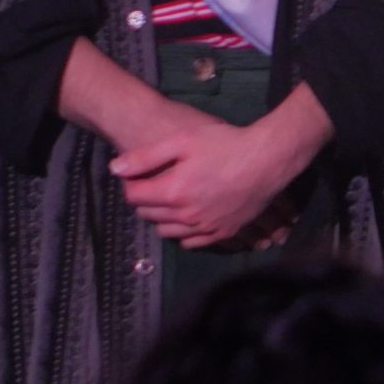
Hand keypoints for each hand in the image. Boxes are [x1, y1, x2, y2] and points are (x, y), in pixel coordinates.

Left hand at [112, 85, 329, 248]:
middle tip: (156, 182)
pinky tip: (189, 216)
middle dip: (146, 199)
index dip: (132, 183)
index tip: (139, 174)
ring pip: (167, 231)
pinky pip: (190, 243)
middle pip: (148, 214)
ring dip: (162, 217)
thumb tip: (115, 169)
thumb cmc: (226, 144)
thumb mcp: (184, 140)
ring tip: (172, 199)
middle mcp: (186, 216)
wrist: (269, 158)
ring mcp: (205, 227)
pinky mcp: (222, 233)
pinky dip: (183, 232)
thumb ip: (146, 156)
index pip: (134, 197)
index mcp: (173, 191)